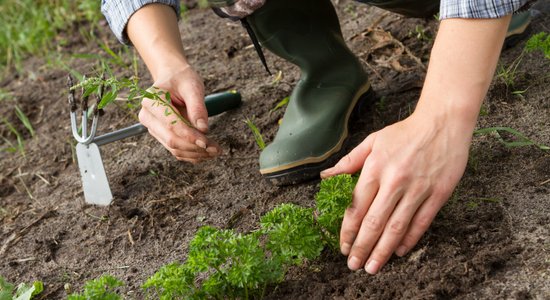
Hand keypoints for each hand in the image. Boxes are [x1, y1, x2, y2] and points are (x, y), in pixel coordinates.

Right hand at [138, 65, 220, 163]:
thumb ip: (197, 107)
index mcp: (151, 100)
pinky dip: (191, 154)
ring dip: (195, 153)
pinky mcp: (160, 135)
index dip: (189, 135)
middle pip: (171, 139)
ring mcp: (153, 127)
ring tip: (215, 151)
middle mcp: (148, 116)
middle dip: (194, 146)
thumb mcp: (192, 86)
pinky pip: (175, 150)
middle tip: (216, 149)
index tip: (206, 142)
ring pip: (174, 148)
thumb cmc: (181, 78)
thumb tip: (203, 129)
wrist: (172, 77)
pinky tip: (206, 153)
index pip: (171, 124)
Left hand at [321, 111, 470, 273]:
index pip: (356, 206)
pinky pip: (421, 222)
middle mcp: (394, 181)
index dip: (347, 230)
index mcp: (375, 168)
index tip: (342, 246)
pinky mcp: (438, 193)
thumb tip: (326, 177)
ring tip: (372, 267)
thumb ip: (349, 162)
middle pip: (374, 222)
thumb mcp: (373, 141)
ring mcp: (418, 188)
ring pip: (396, 227)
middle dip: (361, 247)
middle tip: (353, 265)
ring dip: (383, 251)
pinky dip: (409, 239)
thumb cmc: (405, 132)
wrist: (443, 122)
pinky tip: (399, 251)